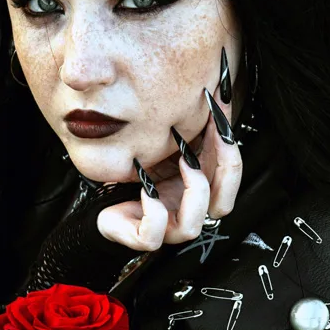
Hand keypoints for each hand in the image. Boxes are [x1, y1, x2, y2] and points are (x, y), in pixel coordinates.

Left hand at [96, 82, 243, 250]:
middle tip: (215, 137)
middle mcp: (184, 210)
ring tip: (185, 161)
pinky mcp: (138, 235)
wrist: (98, 187)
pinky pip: (152, 235)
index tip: (221, 120)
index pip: (227, 180)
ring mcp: (164, 227)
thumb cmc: (133, 162)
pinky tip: (146, 190)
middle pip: (221, 207)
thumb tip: (216, 93)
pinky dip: (153, 214)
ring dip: (195, 191)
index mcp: (196, 189)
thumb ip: (192, 124)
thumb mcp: (167, 140)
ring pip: (191, 227)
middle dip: (225, 171)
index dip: (231, 153)